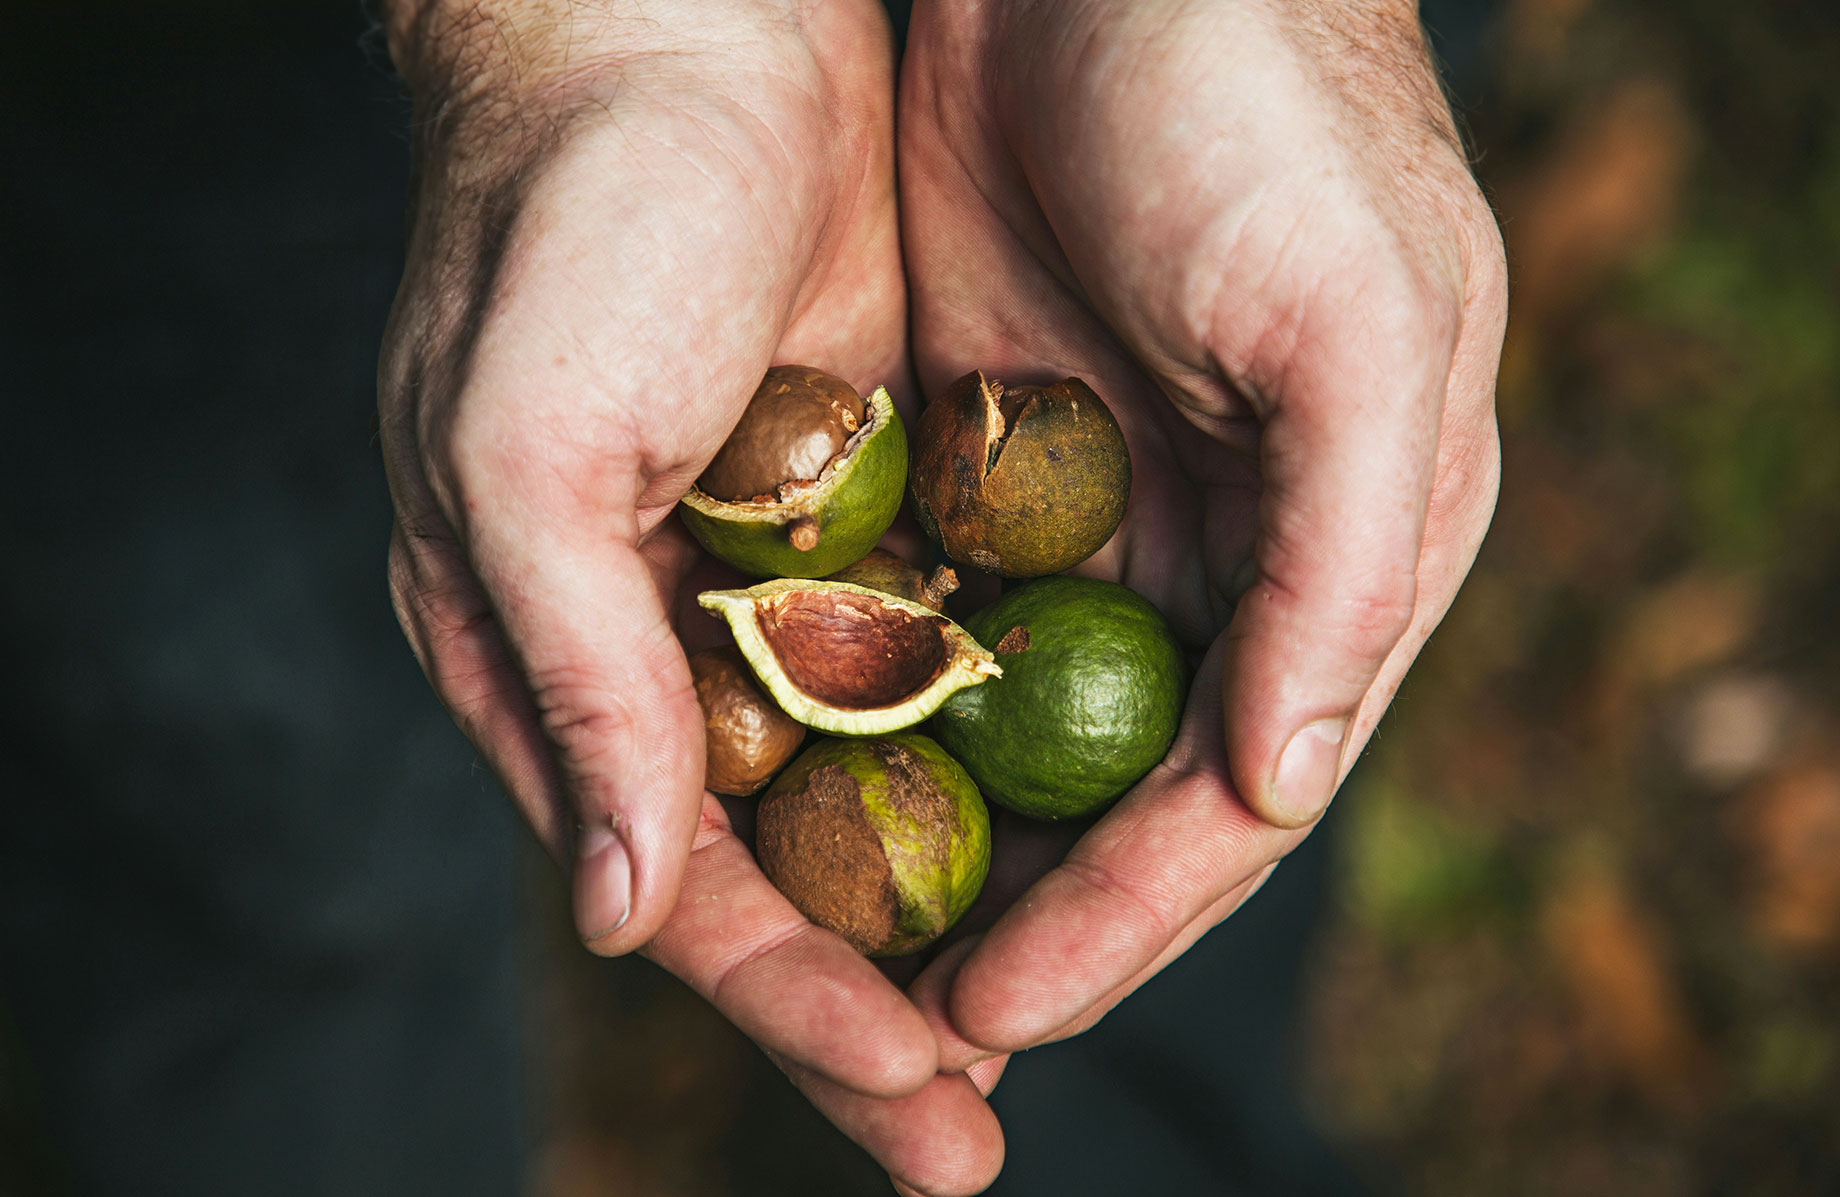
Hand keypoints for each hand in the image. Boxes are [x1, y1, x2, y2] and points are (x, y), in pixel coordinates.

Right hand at [376, 3, 999, 1189]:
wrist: (671, 39)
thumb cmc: (566, 233)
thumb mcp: (522, 452)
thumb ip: (570, 680)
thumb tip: (623, 913)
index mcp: (578, 669)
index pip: (697, 890)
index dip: (803, 1007)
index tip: (925, 1106)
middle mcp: (685, 656)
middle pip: (800, 878)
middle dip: (891, 1007)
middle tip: (979, 1137)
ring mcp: (795, 590)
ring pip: (888, 795)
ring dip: (966, 904)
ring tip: (1054, 1011)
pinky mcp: (886, 510)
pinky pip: (957, 661)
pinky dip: (1009, 751)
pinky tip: (1093, 824)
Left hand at [897, 0, 1506, 1094]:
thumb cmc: (1269, 111)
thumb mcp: (1357, 322)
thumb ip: (1345, 561)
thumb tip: (1280, 785)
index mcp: (1332, 557)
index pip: (1226, 793)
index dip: (1121, 917)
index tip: (1002, 1007)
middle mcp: (1213, 561)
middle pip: (1106, 790)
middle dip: (1021, 918)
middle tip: (902, 1031)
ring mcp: (1089, 514)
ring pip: (1004, 726)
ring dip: (931, 840)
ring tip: (831, 949)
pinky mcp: (981, 455)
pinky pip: (920, 612)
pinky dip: (866, 704)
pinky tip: (787, 780)